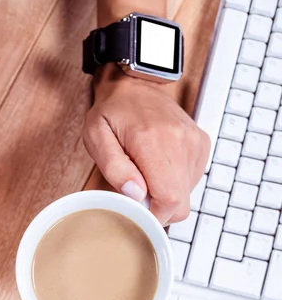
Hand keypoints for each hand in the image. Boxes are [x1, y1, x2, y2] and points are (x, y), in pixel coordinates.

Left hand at [83, 65, 209, 224]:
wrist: (135, 83)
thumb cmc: (112, 112)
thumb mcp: (97, 137)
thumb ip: (114, 168)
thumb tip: (135, 194)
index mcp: (153, 141)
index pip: (168, 200)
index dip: (154, 216)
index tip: (138, 213)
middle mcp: (180, 142)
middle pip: (180, 205)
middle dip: (158, 210)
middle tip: (137, 194)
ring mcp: (195, 143)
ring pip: (186, 196)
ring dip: (165, 195)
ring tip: (146, 174)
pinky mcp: (201, 144)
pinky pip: (191, 181)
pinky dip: (174, 183)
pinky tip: (158, 167)